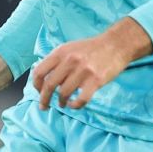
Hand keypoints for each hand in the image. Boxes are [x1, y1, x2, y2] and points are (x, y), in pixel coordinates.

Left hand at [31, 18, 152, 110]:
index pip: (39, 72)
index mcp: (61, 52)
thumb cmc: (92, 48)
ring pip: (64, 93)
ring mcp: (83, 71)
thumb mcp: (70, 48)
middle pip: (49, 85)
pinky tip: (74, 104)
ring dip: (61, 102)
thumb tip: (44, 79)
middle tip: (44, 106)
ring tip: (63, 103)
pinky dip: (75, 105)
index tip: (39, 91)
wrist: (116, 44)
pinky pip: (81, 99)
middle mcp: (70, 61)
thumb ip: (57, 61)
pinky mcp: (96, 81)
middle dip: (44, 99)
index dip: (36, 85)